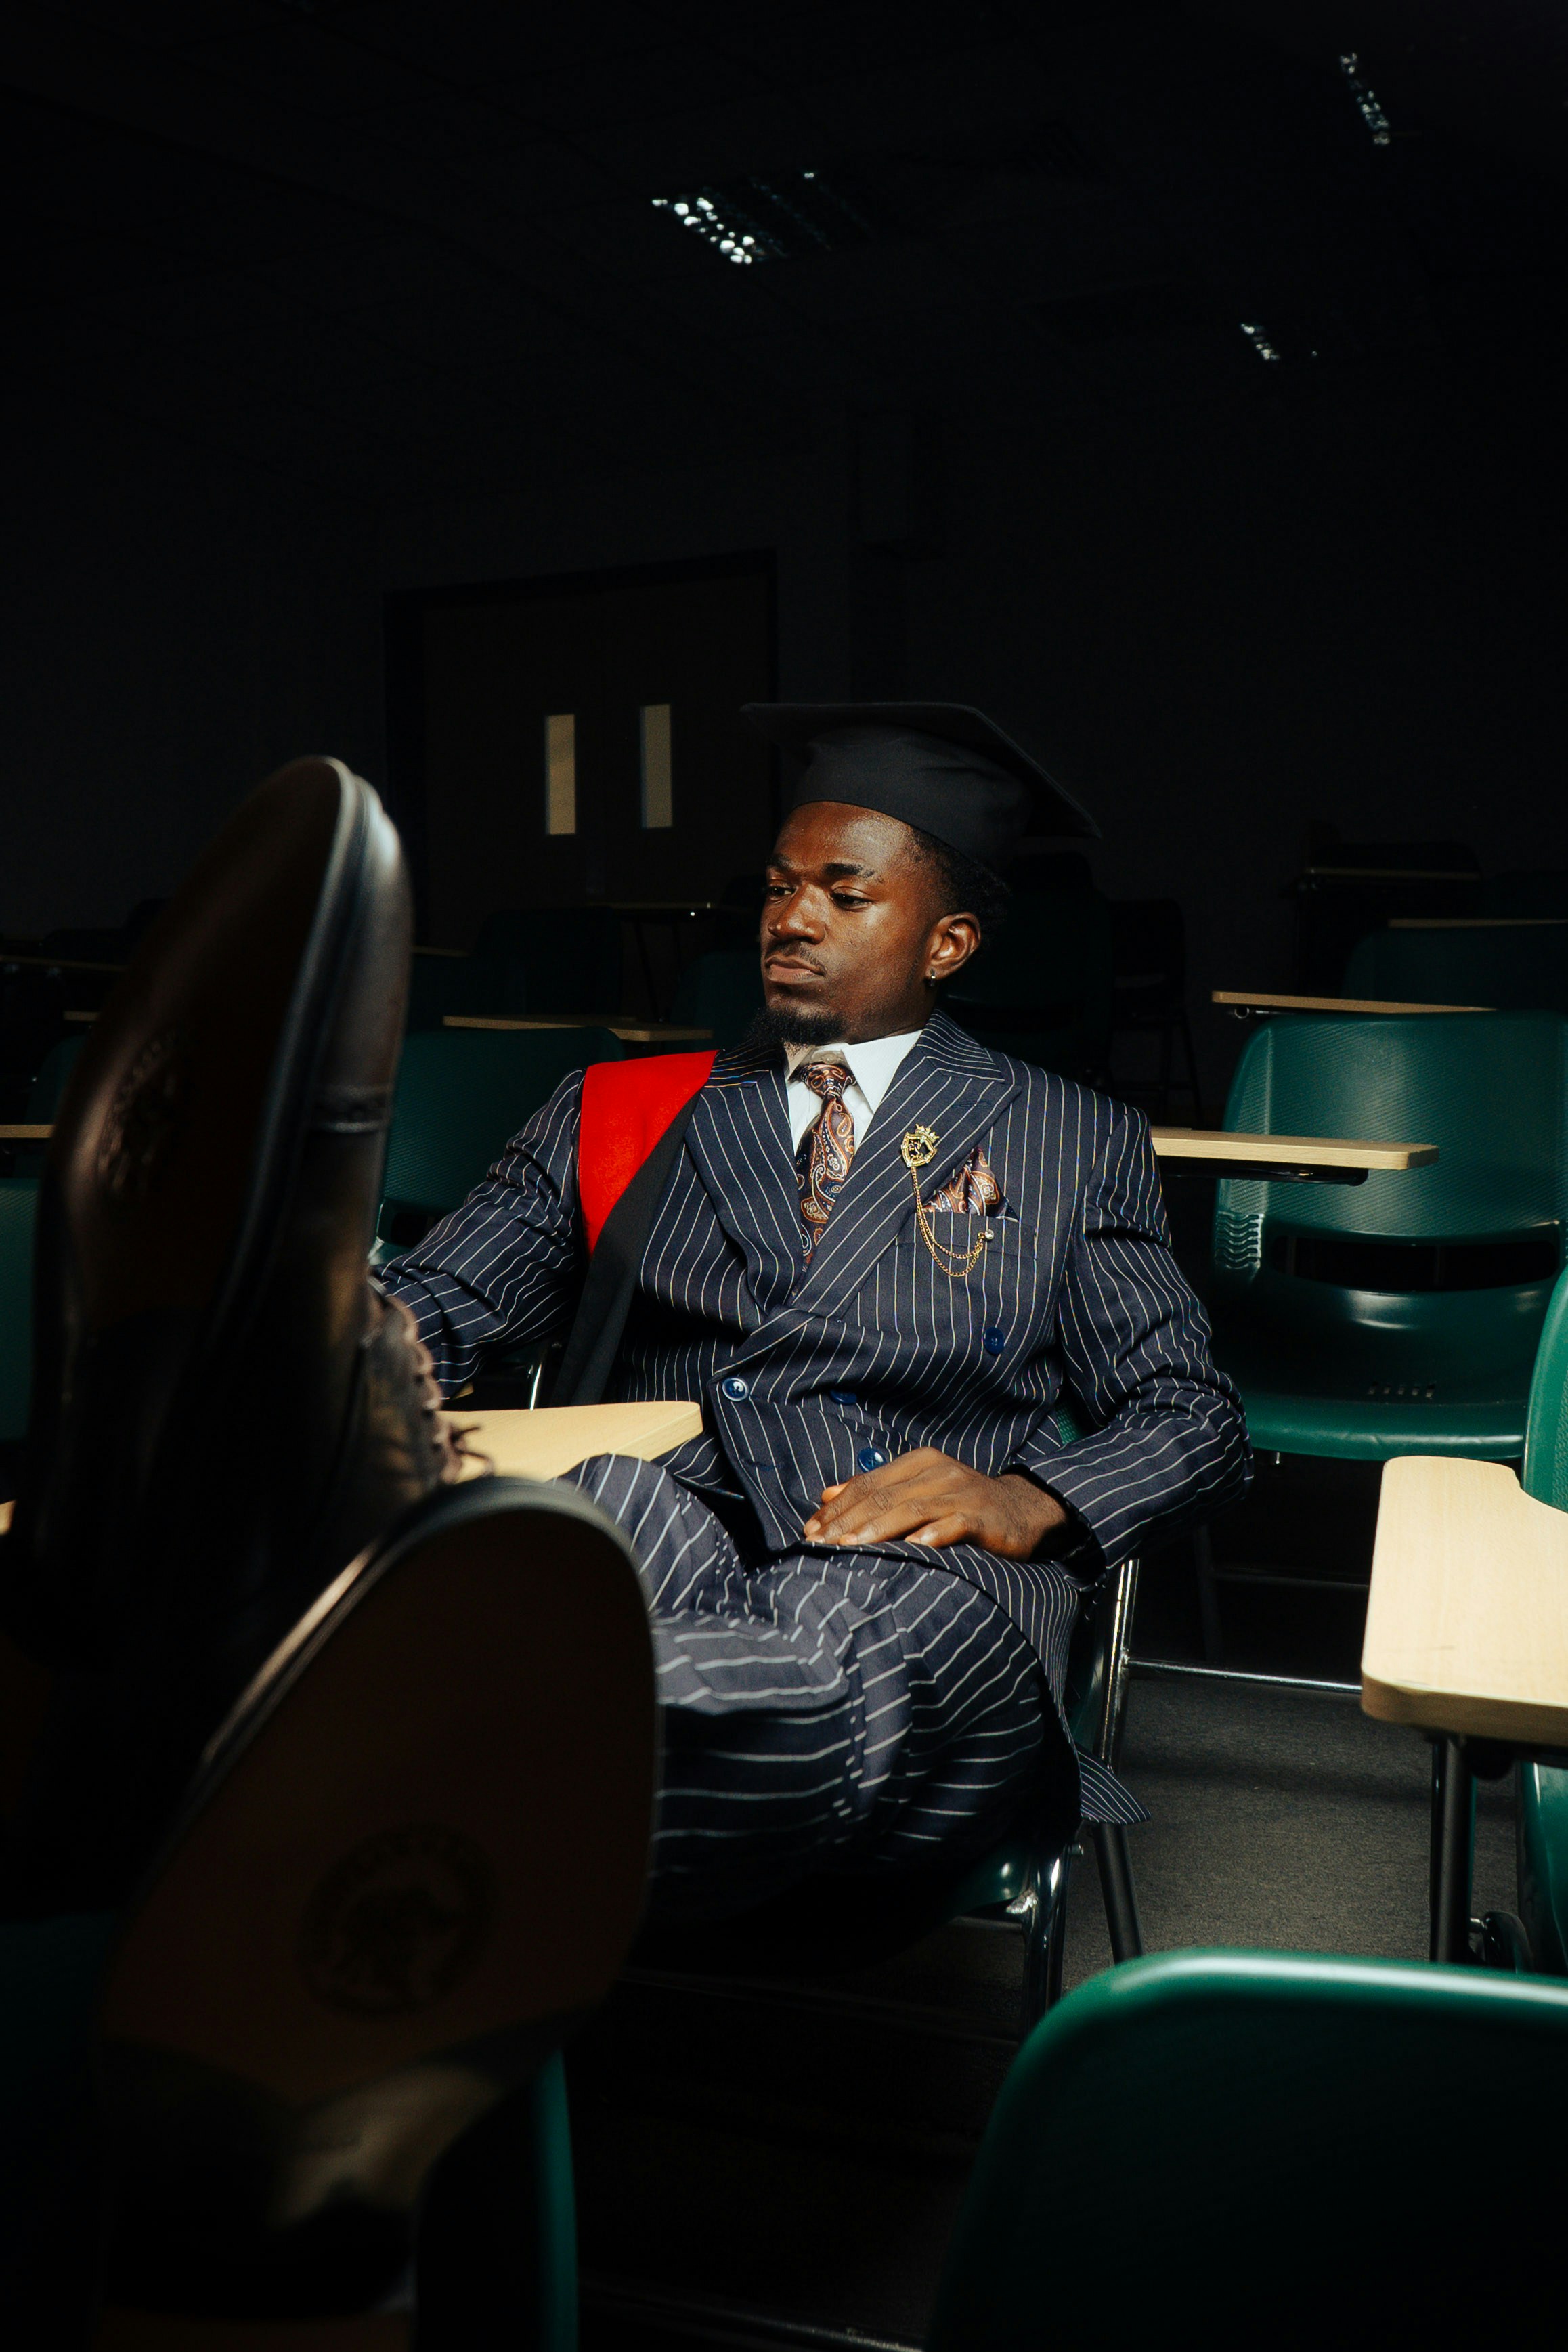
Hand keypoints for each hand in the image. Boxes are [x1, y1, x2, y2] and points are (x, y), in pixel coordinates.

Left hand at [802, 1447, 1067, 1556]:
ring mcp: (961, 1493)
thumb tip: (826, 1496)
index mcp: (918, 1462)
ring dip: (876, 1529)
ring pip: (910, 1509)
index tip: (809, 1531)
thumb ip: (876, 1490)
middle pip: (882, 1496)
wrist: (1022, 1510)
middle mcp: (938, 1472)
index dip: (836, 1507)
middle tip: (819, 1545)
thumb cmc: (961, 1504)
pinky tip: (912, 1548)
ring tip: (850, 1548)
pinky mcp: (983, 1517)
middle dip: (846, 1522)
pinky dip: (932, 1535)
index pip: (867, 1483)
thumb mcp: (918, 1489)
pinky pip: (953, 1525)